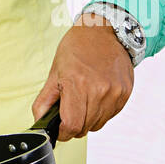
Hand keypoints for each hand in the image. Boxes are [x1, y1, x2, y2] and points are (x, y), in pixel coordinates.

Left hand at [31, 14, 133, 142]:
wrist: (104, 30)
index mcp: (77, 83)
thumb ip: (44, 101)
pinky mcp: (125, 93)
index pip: (71, 126)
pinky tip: (97, 95)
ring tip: (84, 99)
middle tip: (70, 110)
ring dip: (88, 119)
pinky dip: (101, 112)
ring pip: (98, 124)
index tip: (60, 129)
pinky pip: (110, 115)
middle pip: (84, 128)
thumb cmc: (78, 47)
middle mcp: (98, 90)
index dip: (63, 133)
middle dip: (74, 126)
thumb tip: (39, 122)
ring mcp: (114, 92)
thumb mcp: (55, 71)